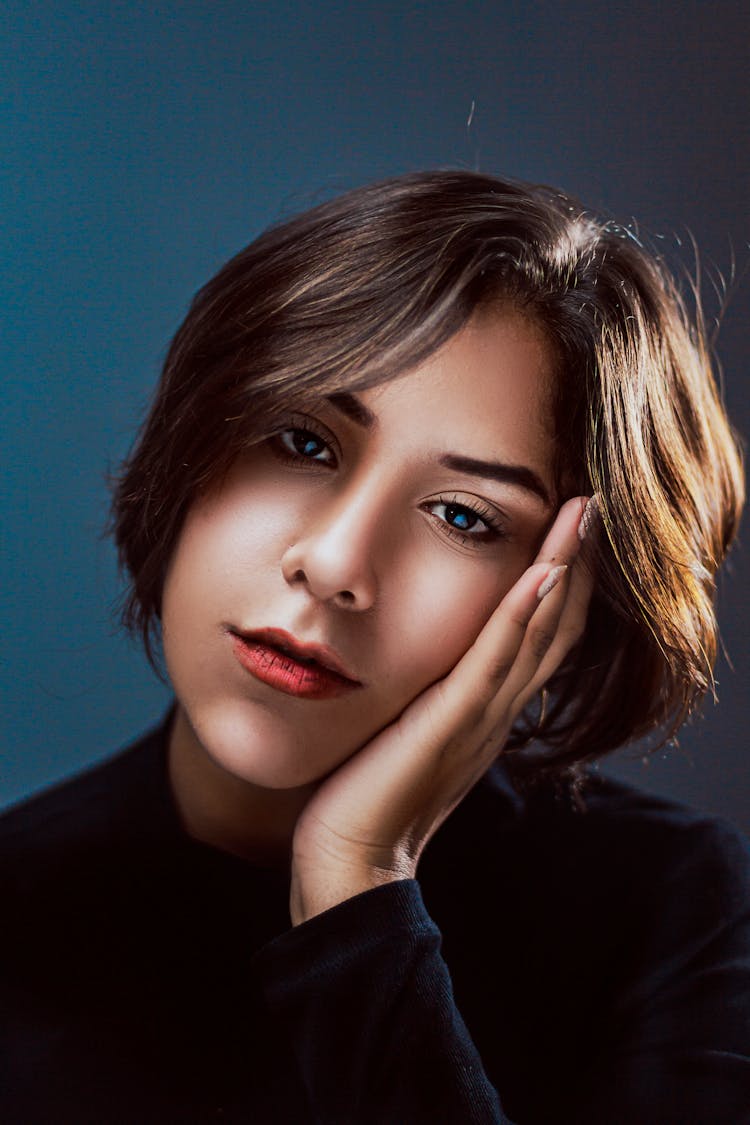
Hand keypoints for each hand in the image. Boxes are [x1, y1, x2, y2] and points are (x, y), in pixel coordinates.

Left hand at [289, 495, 595, 924]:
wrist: (350, 860)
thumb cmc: (367, 792)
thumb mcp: (407, 727)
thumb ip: (427, 696)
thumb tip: (418, 657)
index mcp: (487, 709)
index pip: (540, 634)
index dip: (563, 579)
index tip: (569, 526)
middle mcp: (497, 710)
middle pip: (556, 625)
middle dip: (576, 560)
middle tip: (590, 502)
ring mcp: (480, 718)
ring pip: (538, 633)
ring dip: (563, 568)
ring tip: (580, 513)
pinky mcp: (452, 724)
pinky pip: (496, 660)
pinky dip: (522, 614)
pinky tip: (542, 571)